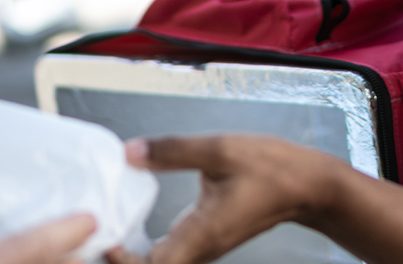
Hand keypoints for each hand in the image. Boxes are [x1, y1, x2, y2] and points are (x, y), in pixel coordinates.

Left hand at [105, 135, 336, 263]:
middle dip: (119, 260)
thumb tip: (129, 153)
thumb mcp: (219, 149)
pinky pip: (169, 254)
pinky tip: (130, 222)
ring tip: (106, 228)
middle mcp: (199, 250)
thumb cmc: (271, 169)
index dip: (121, 263)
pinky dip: (144, 247)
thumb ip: (172, 151)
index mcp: (199, 234)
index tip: (104, 239)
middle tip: (94, 234)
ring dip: (130, 255)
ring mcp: (203, 248)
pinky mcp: (205, 240)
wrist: (308, 186)